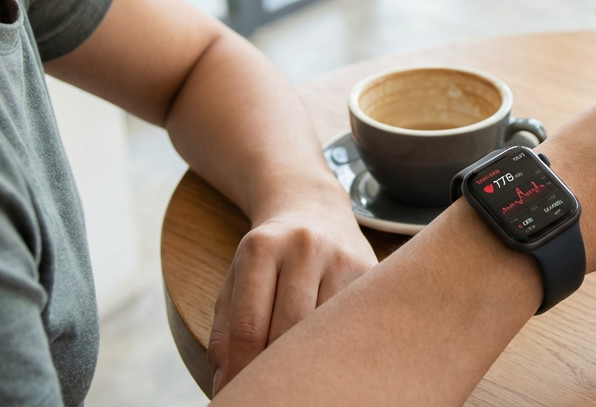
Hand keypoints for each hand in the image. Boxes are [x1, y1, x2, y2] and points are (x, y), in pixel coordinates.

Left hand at [208, 187, 377, 394]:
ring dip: (311, 359)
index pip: (249, 326)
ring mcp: (342, 257)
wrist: (313, 207)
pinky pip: (352, 320)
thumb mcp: (236, 279)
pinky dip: (337, 343)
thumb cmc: (269, 255)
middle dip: (276, 368)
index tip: (236, 394)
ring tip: (299, 373)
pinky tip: (328, 351)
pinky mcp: (371, 269)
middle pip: (290, 330)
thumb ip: (225, 330)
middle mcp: (305, 246)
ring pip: (326, 329)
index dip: (241, 371)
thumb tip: (226, 384)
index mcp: (261, 248)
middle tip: (270, 390)